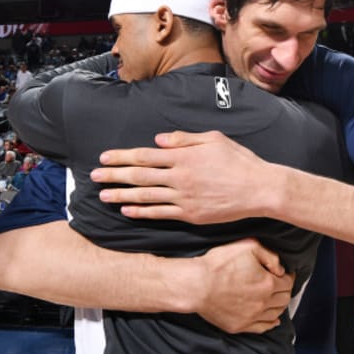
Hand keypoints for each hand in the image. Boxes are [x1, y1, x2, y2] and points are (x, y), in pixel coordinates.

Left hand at [92, 131, 270, 223]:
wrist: (260, 189)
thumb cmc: (238, 161)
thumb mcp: (213, 139)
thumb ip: (184, 139)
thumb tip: (158, 140)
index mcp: (184, 157)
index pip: (144, 156)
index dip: (121, 157)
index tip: (104, 157)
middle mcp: (180, 177)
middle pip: (139, 176)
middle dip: (114, 176)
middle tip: (94, 176)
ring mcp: (184, 198)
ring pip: (145, 196)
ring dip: (122, 196)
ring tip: (104, 196)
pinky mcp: (190, 215)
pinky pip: (160, 214)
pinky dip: (142, 212)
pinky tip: (128, 211)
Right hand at [192, 238, 291, 333]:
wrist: (196, 285)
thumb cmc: (219, 264)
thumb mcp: (247, 247)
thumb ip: (270, 256)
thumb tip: (281, 269)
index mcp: (268, 284)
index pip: (288, 283)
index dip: (289, 277)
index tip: (285, 274)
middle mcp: (263, 303)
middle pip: (284, 299)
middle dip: (285, 291)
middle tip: (281, 286)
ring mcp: (251, 317)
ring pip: (276, 314)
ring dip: (279, 306)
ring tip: (276, 299)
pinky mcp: (240, 326)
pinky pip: (262, 328)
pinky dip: (271, 323)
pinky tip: (273, 320)